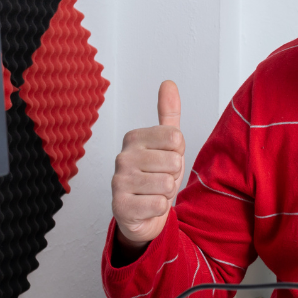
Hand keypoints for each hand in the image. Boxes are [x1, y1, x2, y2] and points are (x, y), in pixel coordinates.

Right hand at [111, 80, 184, 249]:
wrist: (142, 214)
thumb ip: (168, 113)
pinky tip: (148, 207)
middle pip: (174, 162)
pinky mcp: (120, 207)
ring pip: (168, 184)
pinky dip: (160, 209)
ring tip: (154, 193)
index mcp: (134, 137)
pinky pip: (158, 204)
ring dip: (167, 193)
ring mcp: (119, 182)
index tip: (166, 160)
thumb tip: (168, 82)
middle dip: (174, 176)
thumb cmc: (156, 175)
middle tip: (160, 179)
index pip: (175, 138)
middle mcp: (122, 157)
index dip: (178, 153)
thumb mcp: (167, 143)